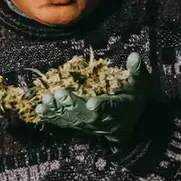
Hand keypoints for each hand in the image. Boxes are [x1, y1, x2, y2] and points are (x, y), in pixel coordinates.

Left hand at [35, 52, 151, 143]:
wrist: (128, 125)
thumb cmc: (133, 98)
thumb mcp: (140, 85)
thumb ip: (136, 71)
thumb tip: (134, 55)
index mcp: (120, 107)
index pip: (112, 106)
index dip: (102, 106)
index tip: (92, 103)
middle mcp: (104, 119)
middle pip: (87, 114)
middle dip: (73, 104)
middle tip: (60, 94)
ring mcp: (90, 124)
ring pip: (73, 119)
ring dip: (59, 110)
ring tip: (46, 100)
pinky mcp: (80, 125)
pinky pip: (65, 122)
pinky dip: (52, 116)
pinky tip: (40, 110)